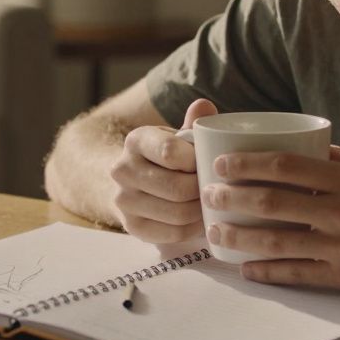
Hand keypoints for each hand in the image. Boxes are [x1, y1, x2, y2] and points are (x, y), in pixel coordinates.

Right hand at [110, 99, 217, 243]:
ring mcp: (123, 200)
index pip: (169, 152)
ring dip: (201, 210)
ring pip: (177, 213)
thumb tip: (204, 106)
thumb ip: (193, 123)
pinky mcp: (131, 226)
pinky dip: (193, 229)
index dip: (197, 161)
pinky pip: (172, 233)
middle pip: (177, 188)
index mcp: (136, 140)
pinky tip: (200, 219)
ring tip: (212, 203)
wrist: (130, 180)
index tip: (209, 162)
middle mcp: (122, 169)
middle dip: (203, 189)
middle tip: (217, 188)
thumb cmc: (164, 156)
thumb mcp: (176, 136)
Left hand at [201, 145, 339, 293]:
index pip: (286, 166)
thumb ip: (337, 159)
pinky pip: (297, 274)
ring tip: (215, 232)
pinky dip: (267, 270)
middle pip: (273, 203)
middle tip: (209, 195)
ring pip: (278, 242)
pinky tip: (247, 266)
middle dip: (233, 198)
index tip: (223, 164)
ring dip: (240, 237)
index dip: (248, 164)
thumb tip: (297, 146)